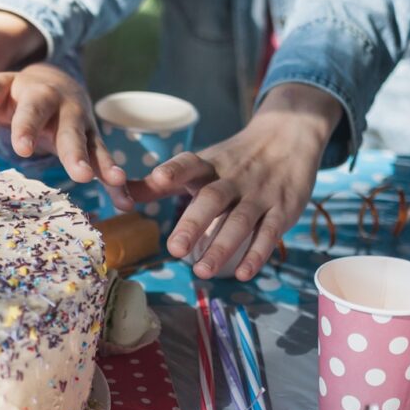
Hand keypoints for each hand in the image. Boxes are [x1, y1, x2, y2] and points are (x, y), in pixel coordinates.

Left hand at [0, 61, 131, 210]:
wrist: (52, 82)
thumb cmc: (14, 94)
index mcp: (37, 94)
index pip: (31, 110)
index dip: (27, 127)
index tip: (21, 148)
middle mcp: (65, 108)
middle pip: (70, 130)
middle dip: (75, 152)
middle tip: (79, 174)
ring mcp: (82, 126)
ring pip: (93, 145)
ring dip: (104, 164)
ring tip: (114, 181)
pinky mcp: (92, 143)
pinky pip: (104, 163)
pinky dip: (116, 182)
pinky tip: (124, 201)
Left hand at [129, 83, 341, 280]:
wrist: (289, 136)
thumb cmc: (232, 159)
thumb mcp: (199, 165)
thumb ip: (160, 183)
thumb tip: (120, 194)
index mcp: (208, 166)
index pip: (189, 164)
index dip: (174, 170)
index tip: (159, 177)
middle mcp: (232, 178)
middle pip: (212, 199)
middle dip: (193, 223)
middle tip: (174, 250)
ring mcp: (259, 194)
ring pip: (240, 220)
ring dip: (222, 247)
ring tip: (201, 272)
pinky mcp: (282, 209)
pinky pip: (270, 232)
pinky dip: (258, 253)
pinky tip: (243, 273)